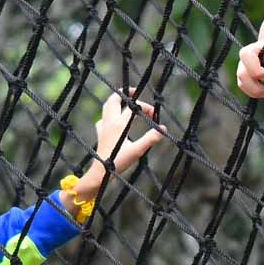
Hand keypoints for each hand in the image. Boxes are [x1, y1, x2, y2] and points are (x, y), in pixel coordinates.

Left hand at [71, 90, 166, 204]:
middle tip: (135, 92)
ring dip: (116, 100)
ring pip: (107, 106)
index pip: (134, 108)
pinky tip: (112, 120)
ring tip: (125, 100)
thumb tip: (164, 129)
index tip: (154, 115)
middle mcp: (110, 122)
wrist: (100, 172)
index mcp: (119, 124)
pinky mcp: (100, 133)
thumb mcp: (138, 151)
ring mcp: (103, 127)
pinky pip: (103, 118)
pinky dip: (109, 114)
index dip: (146, 107)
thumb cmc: (118, 161)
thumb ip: (151, 139)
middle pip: (114, 99)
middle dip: (125, 93)